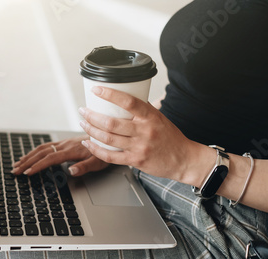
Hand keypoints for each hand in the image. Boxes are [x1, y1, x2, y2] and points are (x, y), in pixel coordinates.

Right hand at [12, 135, 109, 175]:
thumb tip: (70, 170)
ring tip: (18, 163)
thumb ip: (85, 167)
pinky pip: (47, 146)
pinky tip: (31, 155)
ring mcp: (64, 143)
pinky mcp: (65, 142)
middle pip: (41, 152)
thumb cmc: (106, 150)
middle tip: (15, 170)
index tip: (27, 173)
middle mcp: (66, 144)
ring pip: (42, 148)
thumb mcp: (99, 162)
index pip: (50, 159)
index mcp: (72, 150)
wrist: (110, 136)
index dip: (38, 166)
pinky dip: (35, 151)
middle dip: (27, 161)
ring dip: (28, 156)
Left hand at [79, 86, 195, 179]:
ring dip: (91, 130)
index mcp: (151, 117)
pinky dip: (96, 149)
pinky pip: (110, 156)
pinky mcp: (135, 161)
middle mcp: (145, 131)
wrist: (184, 159)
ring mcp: (139, 147)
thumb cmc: (171, 138)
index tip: (96, 90)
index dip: (109, 94)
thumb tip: (122, 100)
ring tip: (83, 124)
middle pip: (111, 123)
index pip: (128, 101)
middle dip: (92, 116)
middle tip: (83, 111)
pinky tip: (88, 143)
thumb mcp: (159, 118)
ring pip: (108, 138)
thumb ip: (142, 111)